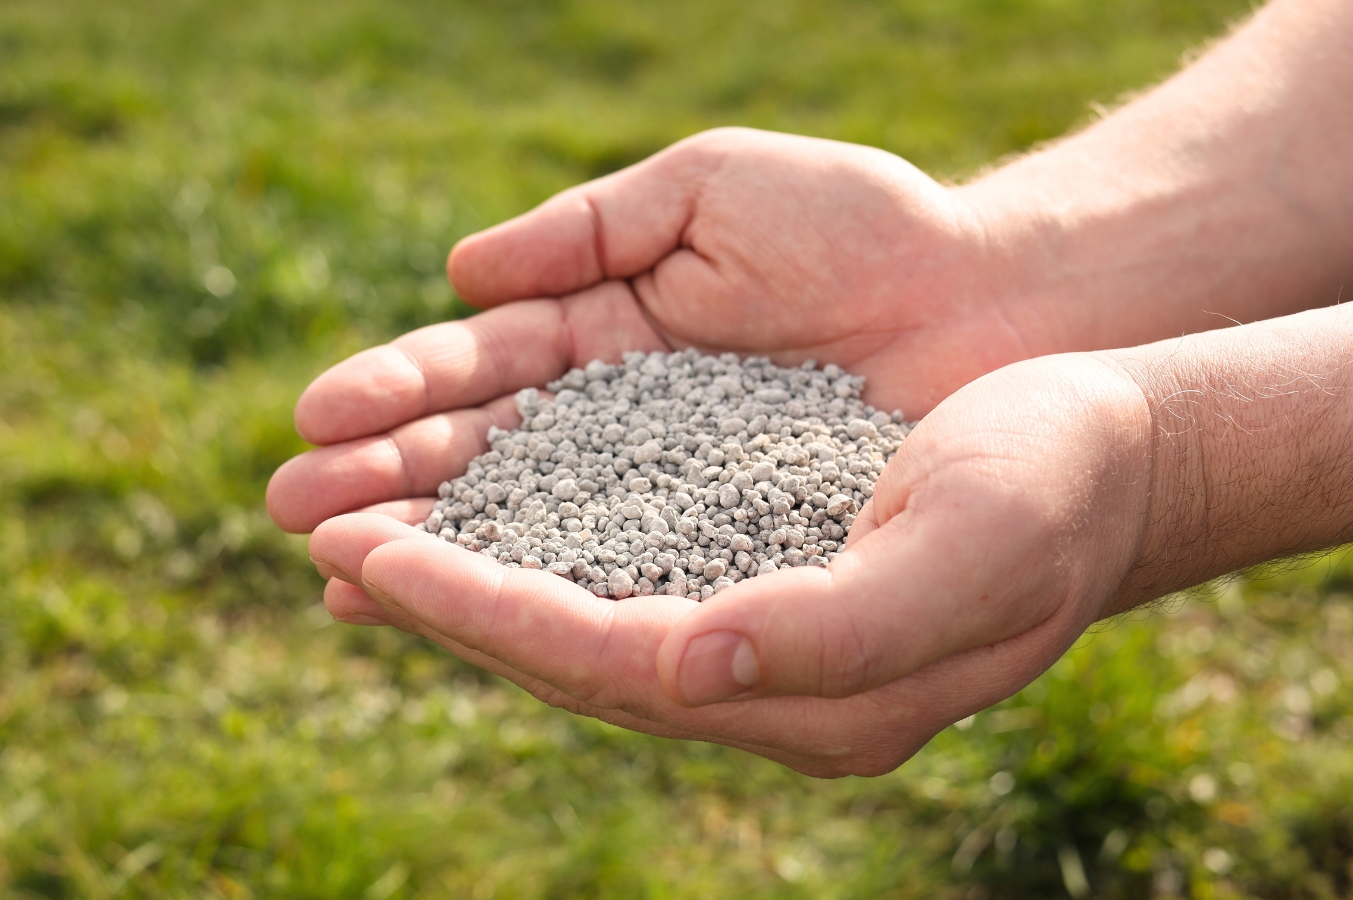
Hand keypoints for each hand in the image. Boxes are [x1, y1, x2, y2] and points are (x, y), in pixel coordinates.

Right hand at [270, 127, 1057, 533]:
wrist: (997, 302)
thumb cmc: (865, 227)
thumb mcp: (714, 192)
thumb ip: (591, 228)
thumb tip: (462, 272)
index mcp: (604, 335)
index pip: (480, 373)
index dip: (397, 396)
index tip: (313, 420)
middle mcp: (622, 427)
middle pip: (484, 462)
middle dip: (387, 485)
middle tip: (291, 511)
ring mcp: (669, 496)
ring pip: (533, 529)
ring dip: (436, 550)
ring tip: (337, 570)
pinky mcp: (727, 554)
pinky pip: (622, 580)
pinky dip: (543, 596)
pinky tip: (463, 621)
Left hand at [304, 354, 1155, 774]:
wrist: (1106, 450)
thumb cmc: (1051, 494)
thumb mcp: (966, 557)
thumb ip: (830, 630)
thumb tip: (682, 668)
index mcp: (803, 695)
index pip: (601, 662)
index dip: (481, 612)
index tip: (373, 561)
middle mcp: (756, 675)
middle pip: (561, 647)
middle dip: (440, 595)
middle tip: (323, 539)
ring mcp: (746, 624)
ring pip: (573, 605)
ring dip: (467, 569)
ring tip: (363, 530)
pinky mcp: (744, 561)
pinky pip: (611, 558)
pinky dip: (532, 533)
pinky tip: (473, 502)